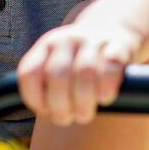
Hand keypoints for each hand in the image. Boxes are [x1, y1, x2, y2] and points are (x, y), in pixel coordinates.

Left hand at [16, 22, 141, 126]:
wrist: (113, 31)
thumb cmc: (79, 63)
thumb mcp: (57, 67)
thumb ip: (46, 87)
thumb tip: (48, 113)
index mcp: (45, 47)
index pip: (30, 73)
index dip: (35, 99)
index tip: (47, 112)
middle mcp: (66, 40)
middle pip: (57, 75)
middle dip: (61, 105)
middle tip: (69, 118)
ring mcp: (92, 40)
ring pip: (84, 70)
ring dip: (83, 101)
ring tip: (85, 114)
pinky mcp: (119, 44)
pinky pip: (111, 65)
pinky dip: (107, 85)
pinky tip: (104, 98)